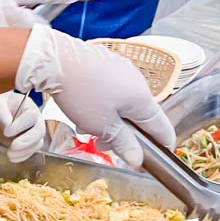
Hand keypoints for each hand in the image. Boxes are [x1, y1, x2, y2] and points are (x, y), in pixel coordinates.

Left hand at [0, 91, 48, 162]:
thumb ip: (1, 113)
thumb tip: (8, 125)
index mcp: (27, 106)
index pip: (31, 116)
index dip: (21, 125)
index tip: (6, 132)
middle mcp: (33, 119)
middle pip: (39, 131)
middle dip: (26, 141)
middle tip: (13, 146)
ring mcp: (31, 132)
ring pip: (37, 143)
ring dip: (25, 151)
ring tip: (10, 154)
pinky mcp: (26, 144)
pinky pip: (30, 152)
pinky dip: (22, 156)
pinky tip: (13, 157)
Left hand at [16, 26, 173, 166]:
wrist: (57, 60)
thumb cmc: (81, 93)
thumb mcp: (102, 127)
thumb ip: (123, 143)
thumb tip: (138, 160)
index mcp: (143, 98)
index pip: (162, 126)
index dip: (162, 144)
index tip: (161, 156)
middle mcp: (138, 82)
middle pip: (139, 117)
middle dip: (123, 134)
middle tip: (102, 145)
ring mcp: (123, 70)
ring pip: (123, 104)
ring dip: (109, 121)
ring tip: (86, 127)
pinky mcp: (108, 65)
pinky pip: (112, 90)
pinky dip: (102, 105)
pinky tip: (83, 109)